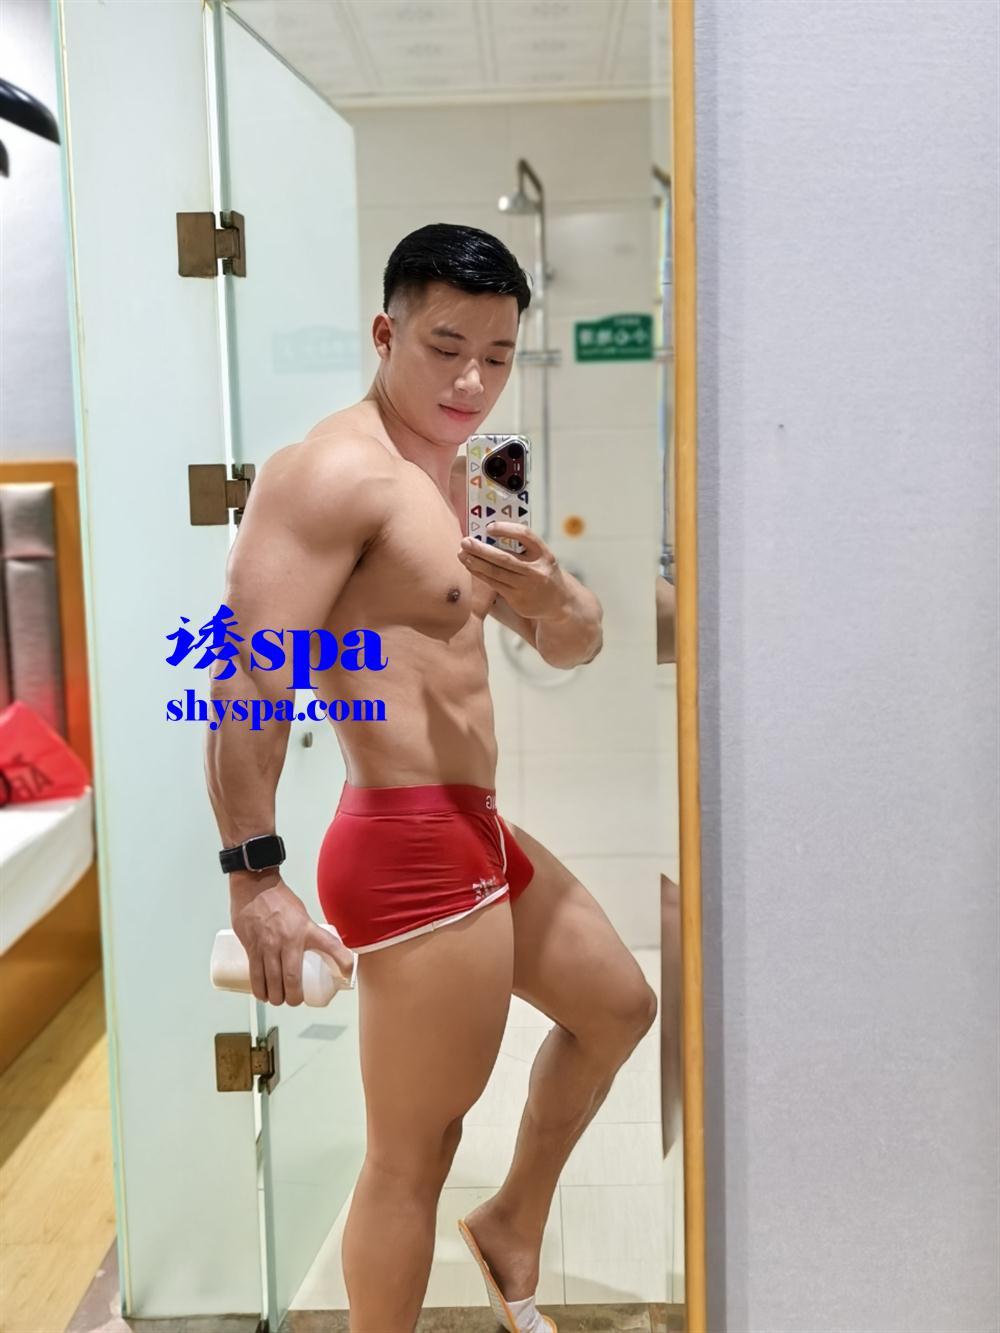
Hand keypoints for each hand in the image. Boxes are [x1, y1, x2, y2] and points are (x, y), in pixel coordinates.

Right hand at [230, 875, 354, 1005]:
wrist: (255, 887)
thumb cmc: (280, 901)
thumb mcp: (302, 915)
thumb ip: (310, 933)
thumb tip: (323, 951)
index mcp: (306, 929)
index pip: (330, 945)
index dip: (343, 960)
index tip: (349, 974)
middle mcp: (288, 940)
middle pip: (292, 978)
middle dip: (293, 997)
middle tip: (294, 1000)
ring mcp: (268, 945)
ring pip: (272, 981)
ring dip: (275, 997)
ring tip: (278, 999)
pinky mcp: (251, 947)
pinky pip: (255, 974)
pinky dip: (259, 989)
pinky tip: (262, 995)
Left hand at [457, 521, 571, 620]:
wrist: (559, 602)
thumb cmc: (543, 572)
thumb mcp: (541, 557)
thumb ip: (522, 547)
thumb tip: (489, 534)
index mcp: (543, 553)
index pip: (525, 535)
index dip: (506, 529)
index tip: (489, 527)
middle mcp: (536, 570)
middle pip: (504, 558)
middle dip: (481, 549)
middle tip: (465, 541)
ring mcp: (526, 586)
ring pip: (496, 573)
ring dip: (476, 563)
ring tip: (462, 554)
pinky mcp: (518, 600)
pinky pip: (495, 585)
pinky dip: (480, 575)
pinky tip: (470, 567)